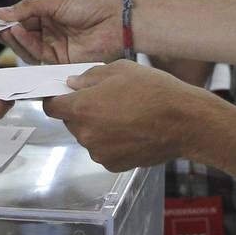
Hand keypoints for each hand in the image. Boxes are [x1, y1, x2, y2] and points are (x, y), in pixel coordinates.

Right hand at [0, 0, 123, 64]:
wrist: (116, 21)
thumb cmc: (90, 4)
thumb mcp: (55, 1)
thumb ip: (28, 8)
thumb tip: (1, 11)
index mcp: (49, 14)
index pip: (23, 19)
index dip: (9, 19)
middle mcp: (50, 31)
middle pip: (22, 36)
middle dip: (9, 31)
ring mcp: (54, 47)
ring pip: (27, 48)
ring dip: (15, 39)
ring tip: (9, 28)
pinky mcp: (60, 61)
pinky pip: (38, 57)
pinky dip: (26, 46)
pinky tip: (19, 33)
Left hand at [43, 61, 216, 170]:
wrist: (184, 122)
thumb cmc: (154, 91)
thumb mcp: (120, 69)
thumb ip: (90, 77)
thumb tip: (74, 84)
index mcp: (82, 108)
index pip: (51, 107)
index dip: (56, 99)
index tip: (64, 95)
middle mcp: (86, 134)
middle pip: (71, 121)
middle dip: (82, 111)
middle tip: (106, 100)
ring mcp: (99, 152)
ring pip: (89, 136)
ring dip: (98, 126)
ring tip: (125, 115)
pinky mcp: (113, 165)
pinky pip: (104, 150)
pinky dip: (112, 142)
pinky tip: (132, 130)